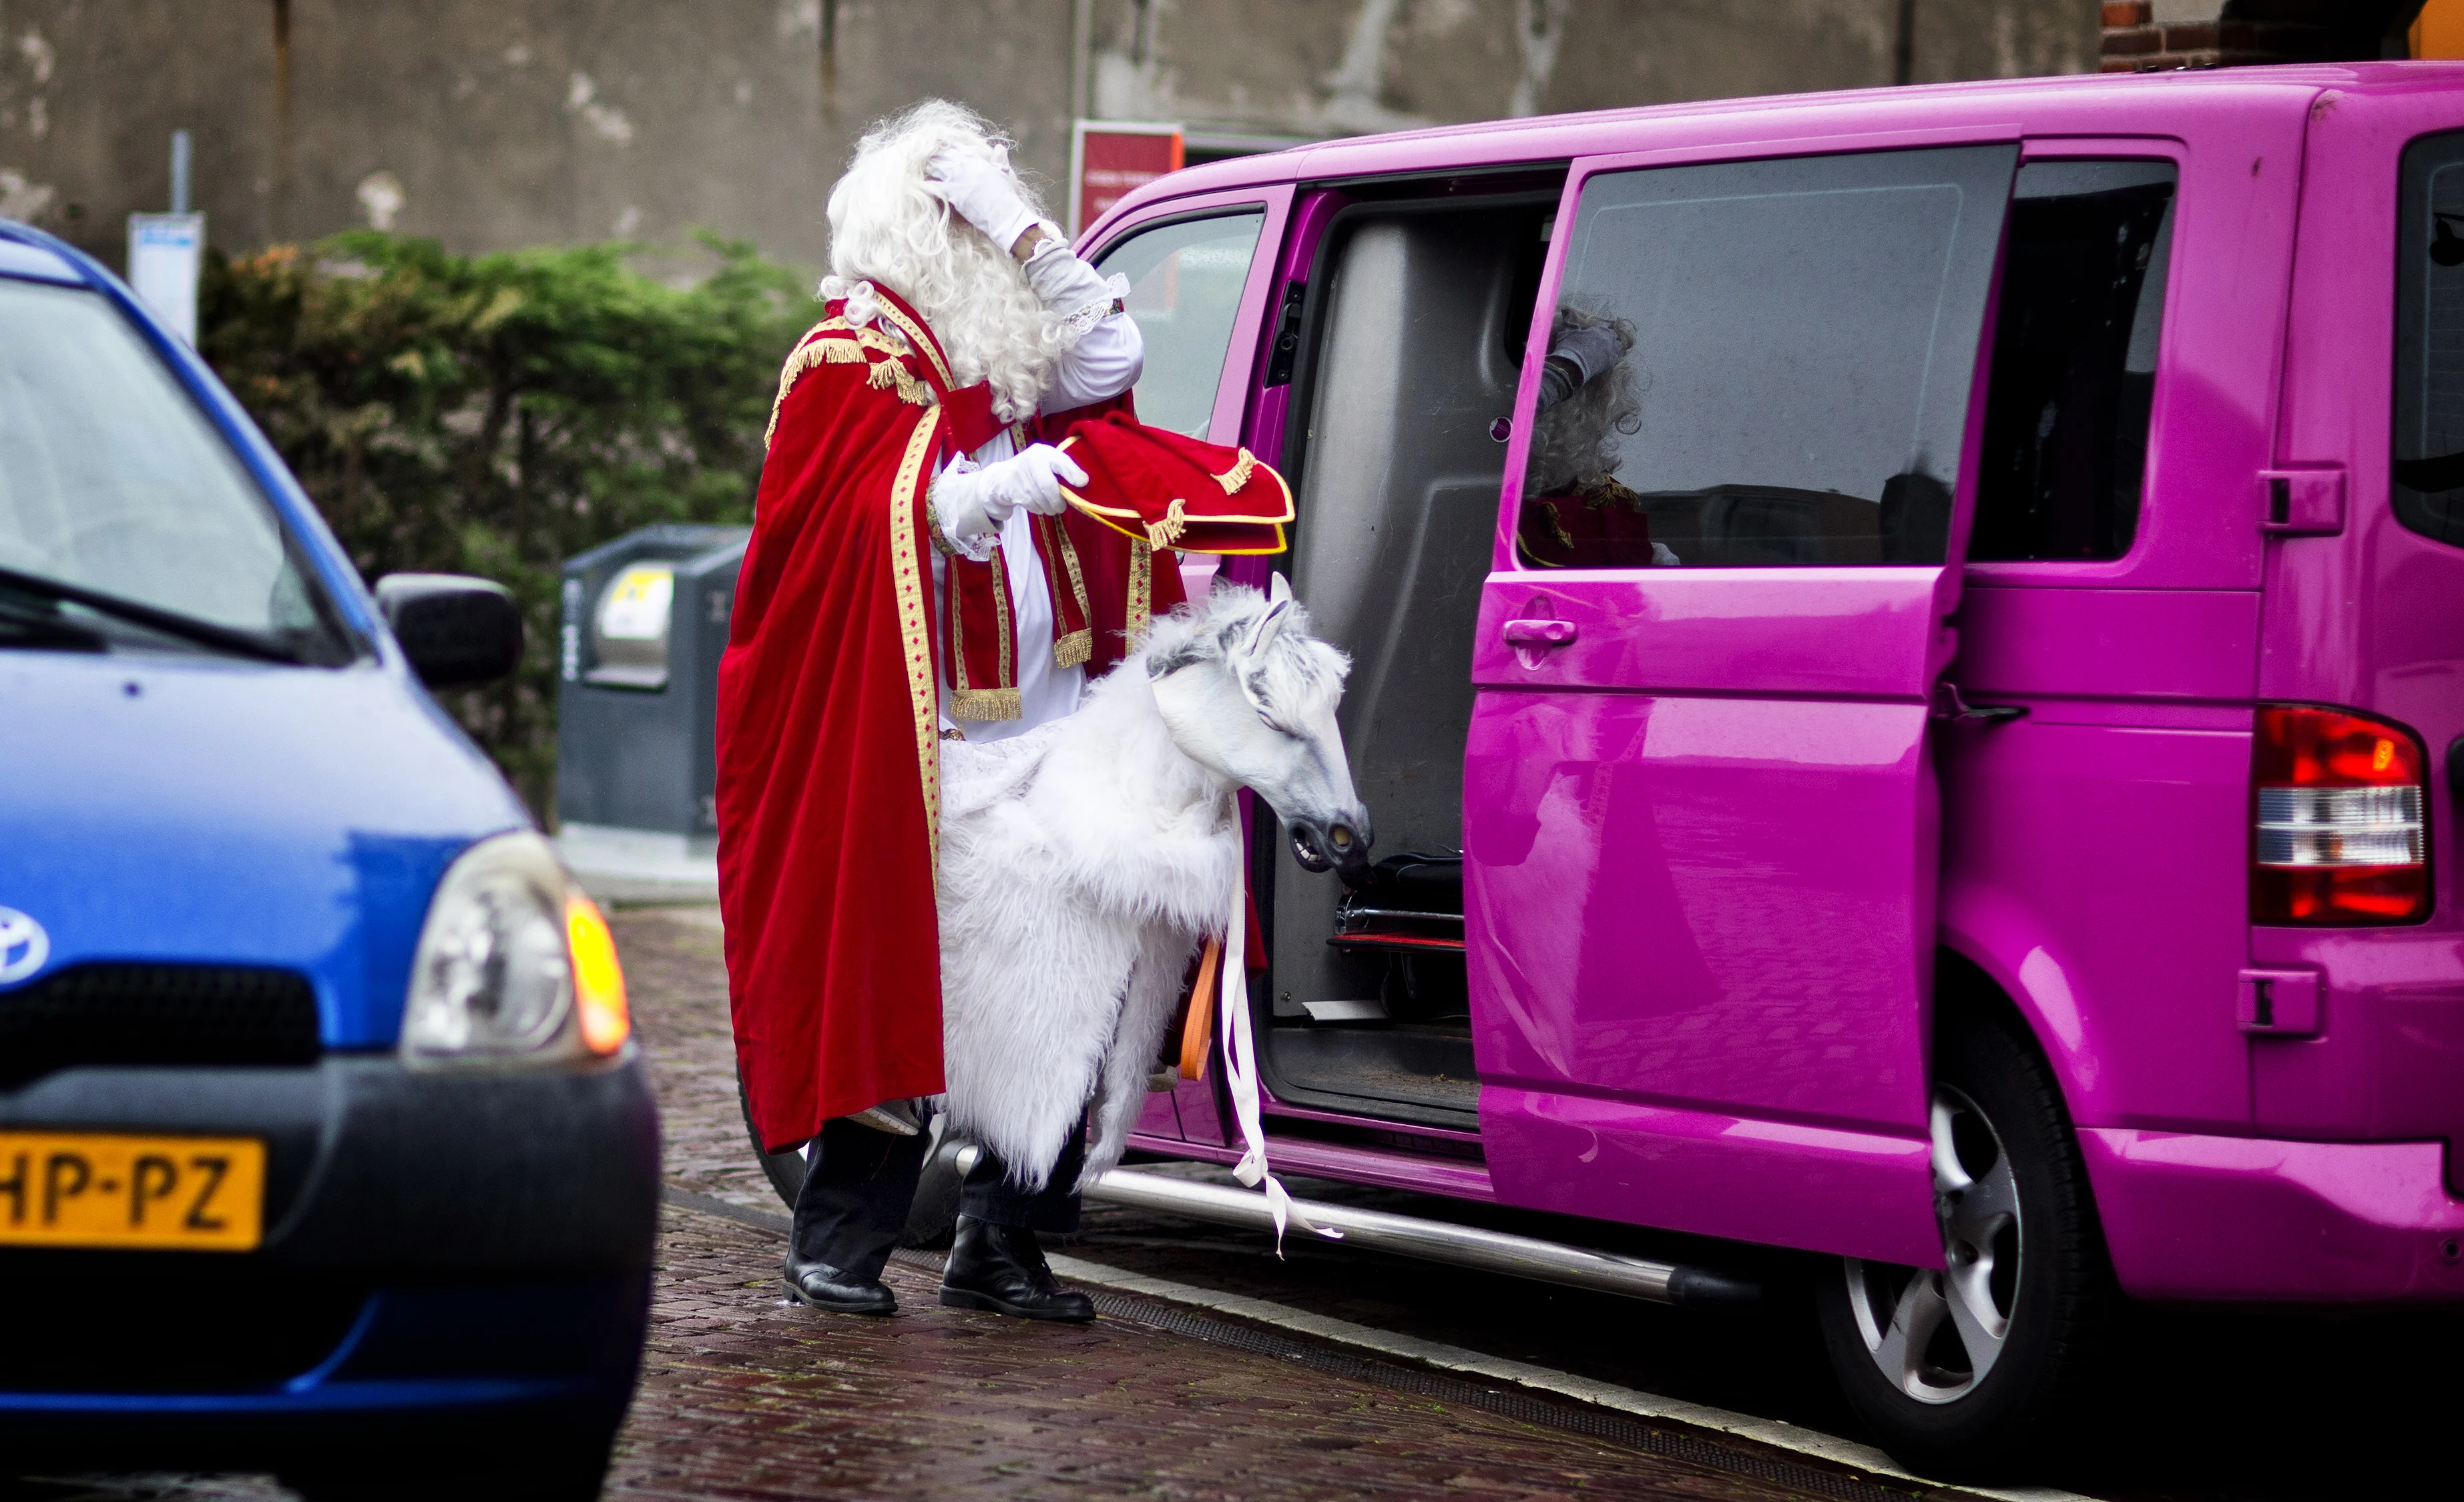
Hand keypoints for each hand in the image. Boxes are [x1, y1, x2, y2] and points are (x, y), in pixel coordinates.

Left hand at [924, 149, 1042, 256]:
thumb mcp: (1004, 173)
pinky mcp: (953, 193)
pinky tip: (919, 183)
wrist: (1005, 214)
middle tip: (920, 157)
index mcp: (976, 159)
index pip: (956, 147)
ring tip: (917, 167)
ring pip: (935, 167)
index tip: (937, 147)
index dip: (945, 147)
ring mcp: (957, 179)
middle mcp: (965, 166)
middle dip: (931, 155)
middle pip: (941, 155)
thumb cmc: (1006, 196)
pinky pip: (934, 185)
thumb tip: (999, 148)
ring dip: (926, 166)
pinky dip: (926, 183)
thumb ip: (999, 159)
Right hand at [935, 444, 1088, 546]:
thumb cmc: (1033, 470)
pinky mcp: (1014, 490)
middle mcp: (1031, 461)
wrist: (1002, 478)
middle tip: (1061, 507)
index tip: (1083, 482)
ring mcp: (1020, 476)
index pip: (1059, 461)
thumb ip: (1063, 469)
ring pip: (1041, 499)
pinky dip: (1038, 508)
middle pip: (1049, 487)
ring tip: (1049, 507)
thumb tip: (1083, 482)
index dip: (1072, 472)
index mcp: (1044, 452)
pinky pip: (1032, 505)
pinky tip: (1037, 504)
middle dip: (1057, 501)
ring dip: (1048, 507)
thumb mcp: (1047, 463)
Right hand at [1535, 322, 1631, 411]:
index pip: (1605, 326)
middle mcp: (1609, 337)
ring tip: (1606, 352)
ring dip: (1613, 348)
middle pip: (1613, 336)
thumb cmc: (1571, 345)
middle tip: (1602, 344)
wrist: (1574, 364)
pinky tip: (1607, 361)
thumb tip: (1565, 308)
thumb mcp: (1567, 330)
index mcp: (1599, 328)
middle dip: (1609, 338)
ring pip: (1618, 346)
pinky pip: (1617, 358)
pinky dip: (1613, 358)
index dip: (1601, 329)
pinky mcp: (1613, 361)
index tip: (1597, 333)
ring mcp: (1612, 349)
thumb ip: (1569, 319)